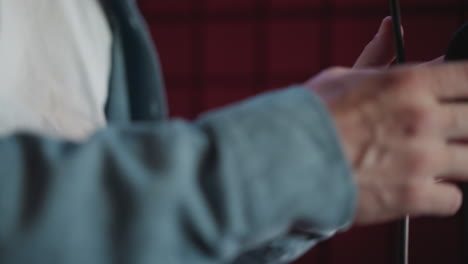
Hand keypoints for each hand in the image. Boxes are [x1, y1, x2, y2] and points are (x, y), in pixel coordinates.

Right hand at [305, 19, 467, 225]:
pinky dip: (440, 195)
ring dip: (454, 161)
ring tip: (426, 161)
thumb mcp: (343, 76)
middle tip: (441, 131)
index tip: (461, 97)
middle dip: (462, 126)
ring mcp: (423, 159)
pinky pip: (453, 199)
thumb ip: (376, 55)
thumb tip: (389, 27)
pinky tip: (418, 187)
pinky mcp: (414, 197)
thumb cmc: (309, 118)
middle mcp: (424, 119)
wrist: (285, 161)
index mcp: (410, 83)